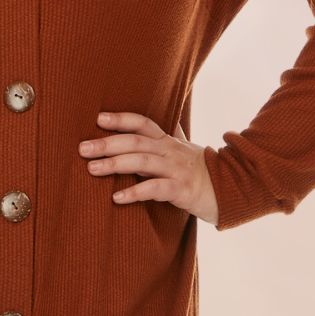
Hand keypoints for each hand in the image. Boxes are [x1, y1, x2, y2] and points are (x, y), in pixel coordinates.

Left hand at [79, 112, 218, 223]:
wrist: (232, 190)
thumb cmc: (201, 170)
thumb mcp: (184, 149)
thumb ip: (167, 135)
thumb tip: (156, 119)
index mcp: (168, 141)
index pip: (143, 123)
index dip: (121, 119)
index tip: (98, 118)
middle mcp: (171, 151)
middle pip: (136, 141)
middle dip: (107, 143)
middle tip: (82, 148)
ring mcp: (177, 170)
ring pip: (143, 162)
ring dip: (115, 164)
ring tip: (92, 169)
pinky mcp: (182, 190)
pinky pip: (155, 189)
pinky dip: (135, 192)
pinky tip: (117, 197)